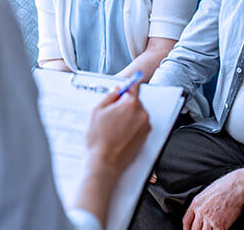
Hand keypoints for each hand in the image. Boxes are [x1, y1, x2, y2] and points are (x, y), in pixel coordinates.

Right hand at [73, 86, 150, 224]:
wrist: (105, 162)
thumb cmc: (99, 139)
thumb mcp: (97, 111)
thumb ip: (109, 96)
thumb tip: (117, 90)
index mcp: (131, 105)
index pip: (135, 86)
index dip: (130, 83)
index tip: (130, 81)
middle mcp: (142, 114)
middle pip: (136, 101)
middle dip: (125, 104)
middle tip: (112, 113)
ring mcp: (145, 126)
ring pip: (138, 114)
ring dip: (129, 116)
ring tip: (114, 127)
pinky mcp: (145, 137)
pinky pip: (140, 125)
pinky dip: (132, 126)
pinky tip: (120, 134)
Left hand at [183, 171, 243, 229]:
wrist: (235, 188)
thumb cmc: (223, 187)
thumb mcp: (206, 193)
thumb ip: (201, 204)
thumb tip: (200, 212)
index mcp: (196, 204)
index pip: (186, 221)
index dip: (186, 228)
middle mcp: (201, 212)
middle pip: (194, 229)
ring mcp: (210, 219)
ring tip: (212, 228)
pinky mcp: (220, 225)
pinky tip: (220, 229)